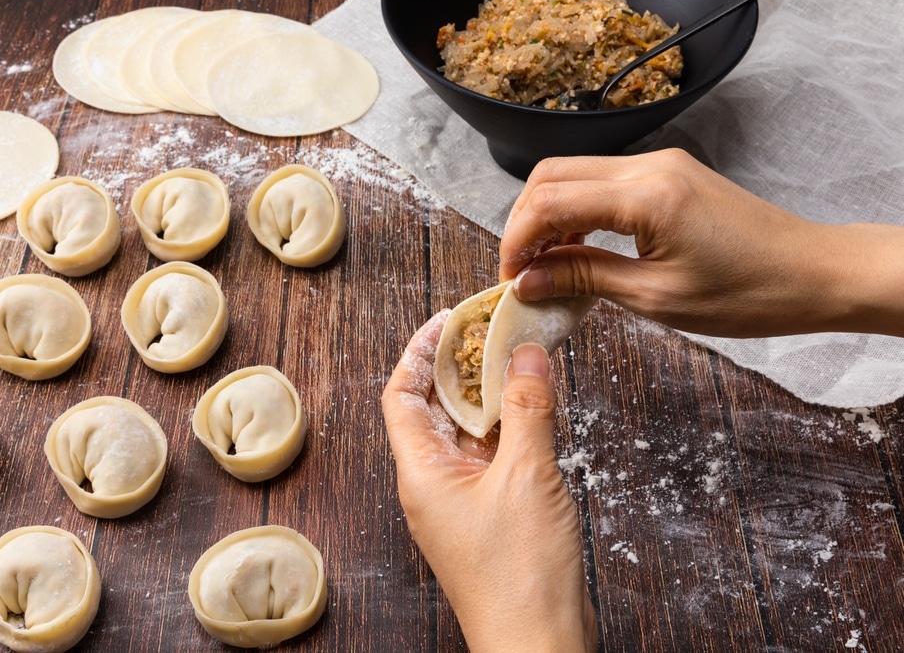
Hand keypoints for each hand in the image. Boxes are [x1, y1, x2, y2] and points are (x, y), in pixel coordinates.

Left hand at [382, 312, 597, 652]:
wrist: (538, 645)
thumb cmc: (521, 575)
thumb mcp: (527, 475)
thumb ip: (526, 408)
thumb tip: (526, 352)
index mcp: (422, 473)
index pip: (401, 394)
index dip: (420, 351)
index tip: (449, 319)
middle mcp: (433, 484)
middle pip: (434, 408)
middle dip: (460, 366)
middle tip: (492, 331)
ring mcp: (461, 502)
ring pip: (466, 432)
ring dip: (488, 395)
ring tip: (517, 359)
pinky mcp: (488, 517)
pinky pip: (490, 457)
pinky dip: (508, 428)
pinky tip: (534, 408)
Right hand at [499, 149, 903, 337]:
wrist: (812, 273)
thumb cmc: (748, 292)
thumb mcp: (656, 296)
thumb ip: (584, 278)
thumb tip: (529, 280)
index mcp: (646, 195)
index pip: (549, 201)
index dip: (516, 240)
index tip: (509, 279)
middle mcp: (649, 166)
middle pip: (551, 175)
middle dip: (523, 222)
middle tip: (520, 271)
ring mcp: (660, 164)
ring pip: (573, 174)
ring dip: (548, 215)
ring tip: (545, 265)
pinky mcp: (669, 174)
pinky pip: (603, 181)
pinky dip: (577, 210)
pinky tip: (577, 248)